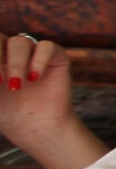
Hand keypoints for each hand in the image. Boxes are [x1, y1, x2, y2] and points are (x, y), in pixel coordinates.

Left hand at [0, 35, 105, 168]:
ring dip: (16, 63)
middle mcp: (11, 52)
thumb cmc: (6, 112)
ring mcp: (33, 53)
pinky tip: (35, 78)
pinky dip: (39, 60)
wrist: (35, 126)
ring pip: (21, 41)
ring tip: (16, 86)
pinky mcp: (56, 57)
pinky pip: (47, 47)